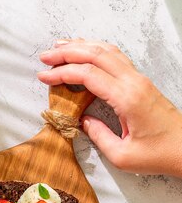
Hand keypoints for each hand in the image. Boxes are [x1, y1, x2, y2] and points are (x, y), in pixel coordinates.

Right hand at [38, 39, 181, 176]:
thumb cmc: (158, 154)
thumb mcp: (122, 155)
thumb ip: (98, 136)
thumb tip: (81, 121)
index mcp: (127, 98)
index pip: (89, 75)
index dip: (64, 73)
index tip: (44, 77)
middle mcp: (133, 82)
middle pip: (96, 55)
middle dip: (68, 53)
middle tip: (45, 57)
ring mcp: (139, 79)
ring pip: (107, 51)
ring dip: (82, 46)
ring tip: (61, 48)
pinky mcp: (141, 83)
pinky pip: (116, 58)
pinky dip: (97, 51)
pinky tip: (86, 52)